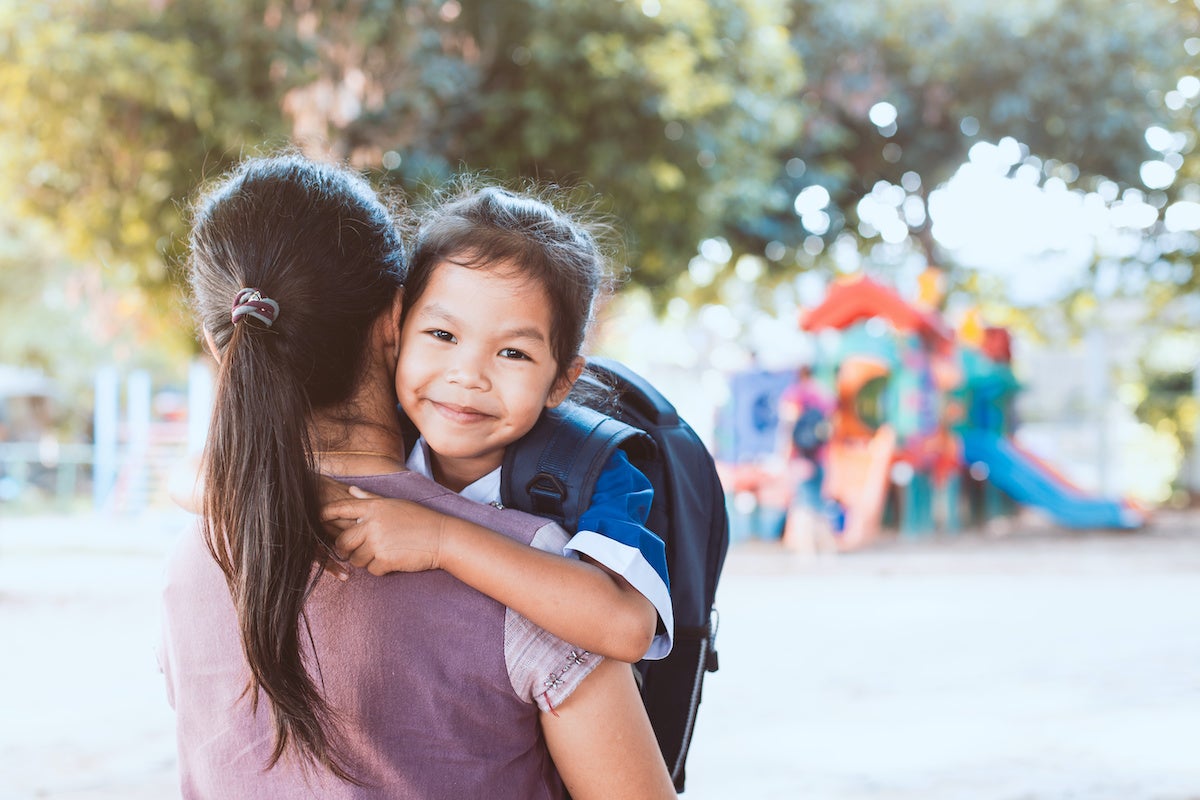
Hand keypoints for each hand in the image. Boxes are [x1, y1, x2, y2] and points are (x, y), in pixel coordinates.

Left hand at [321, 486, 446, 575]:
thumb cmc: (419, 519)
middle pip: (342, 541)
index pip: (341, 508)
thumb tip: (351, 489)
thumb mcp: (394, 504)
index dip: (325, 514)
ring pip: (356, 559)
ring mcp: (378, 542)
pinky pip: (371, 570)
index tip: (318, 519)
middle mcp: (372, 524)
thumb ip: (369, 498)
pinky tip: (394, 560)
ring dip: (366, 560)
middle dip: (345, 549)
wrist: (442, 537)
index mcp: (374, 507)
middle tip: (354, 550)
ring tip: (384, 552)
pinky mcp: (385, 560)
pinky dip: (380, 569)